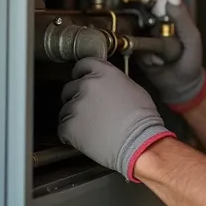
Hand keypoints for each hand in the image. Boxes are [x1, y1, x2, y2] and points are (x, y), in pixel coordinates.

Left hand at [58, 57, 175, 181]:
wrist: (138, 141)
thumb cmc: (142, 118)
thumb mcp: (134, 89)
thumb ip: (115, 82)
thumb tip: (108, 87)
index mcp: (104, 73)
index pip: (83, 64)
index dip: (81, 72)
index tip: (81, 78)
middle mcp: (87, 85)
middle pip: (70, 87)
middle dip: (76, 96)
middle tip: (87, 108)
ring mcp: (76, 106)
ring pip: (65, 109)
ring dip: (73, 116)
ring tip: (89, 127)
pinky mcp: (69, 126)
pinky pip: (63, 128)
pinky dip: (70, 133)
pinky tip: (83, 138)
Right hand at [137, 0, 205, 111]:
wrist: (180, 85)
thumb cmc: (190, 59)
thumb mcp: (191, 37)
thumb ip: (182, 17)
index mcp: (173, 15)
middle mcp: (157, 22)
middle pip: (145, 10)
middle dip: (147, 18)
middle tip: (152, 26)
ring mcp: (145, 35)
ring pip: (137, 29)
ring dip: (148, 42)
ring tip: (161, 55)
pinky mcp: (136, 49)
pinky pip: (134, 46)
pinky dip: (146, 55)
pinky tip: (157, 63)